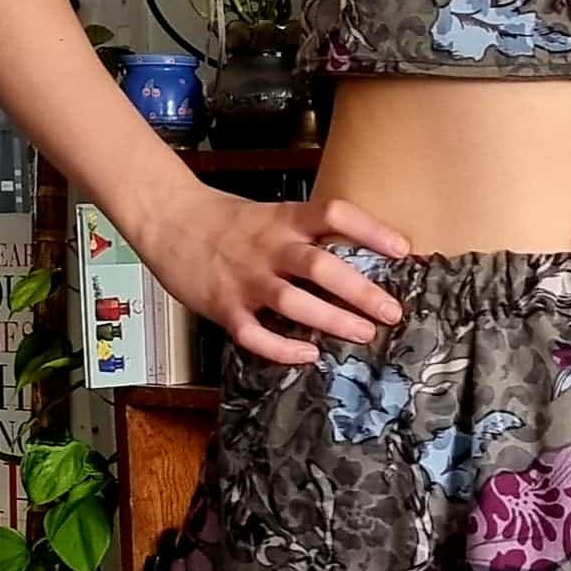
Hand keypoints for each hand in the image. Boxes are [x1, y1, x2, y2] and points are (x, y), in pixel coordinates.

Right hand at [134, 179, 410, 365]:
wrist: (167, 218)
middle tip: (392, 311)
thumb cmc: (226, 220)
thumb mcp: (271, 214)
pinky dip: (282, 349)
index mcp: (284, 218)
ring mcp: (245, 279)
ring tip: (364, 334)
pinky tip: (308, 356)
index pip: (334, 215)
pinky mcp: (223, 307)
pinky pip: (254, 334)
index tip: (403, 249)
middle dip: (361, 291)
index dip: (371, 230)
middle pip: (321, 266)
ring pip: (293, 303)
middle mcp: (268, 248)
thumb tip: (360, 255)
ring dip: (332, 320)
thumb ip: (306, 234)